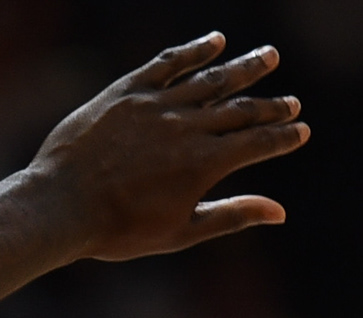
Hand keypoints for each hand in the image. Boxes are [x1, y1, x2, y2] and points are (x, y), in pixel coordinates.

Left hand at [18, 34, 309, 267]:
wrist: (60, 206)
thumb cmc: (117, 230)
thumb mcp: (179, 232)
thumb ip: (230, 215)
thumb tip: (280, 211)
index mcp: (204, 164)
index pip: (257, 143)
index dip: (282, 136)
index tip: (301, 130)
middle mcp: (187, 128)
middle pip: (240, 109)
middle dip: (270, 106)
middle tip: (292, 101)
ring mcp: (157, 105)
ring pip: (211, 79)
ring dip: (244, 68)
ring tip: (269, 57)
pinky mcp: (127, 91)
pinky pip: (168, 64)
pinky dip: (194, 50)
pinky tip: (215, 40)